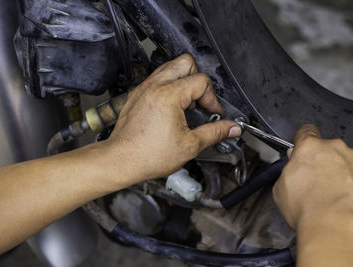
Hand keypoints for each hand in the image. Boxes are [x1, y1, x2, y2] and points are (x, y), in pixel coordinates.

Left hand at [105, 54, 241, 182]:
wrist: (120, 160)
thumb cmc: (147, 155)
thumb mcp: (189, 145)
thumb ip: (214, 133)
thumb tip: (231, 128)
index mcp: (169, 95)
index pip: (202, 81)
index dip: (213, 99)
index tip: (214, 114)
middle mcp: (155, 86)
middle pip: (186, 62)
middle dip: (198, 80)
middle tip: (200, 101)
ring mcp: (144, 88)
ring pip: (170, 67)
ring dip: (183, 81)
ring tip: (186, 104)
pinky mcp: (137, 94)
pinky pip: (157, 78)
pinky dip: (168, 86)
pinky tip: (171, 106)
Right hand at [273, 124, 352, 228]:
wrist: (333, 224)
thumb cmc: (307, 207)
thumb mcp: (280, 188)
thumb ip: (288, 171)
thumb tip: (293, 169)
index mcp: (309, 147)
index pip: (306, 131)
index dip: (303, 140)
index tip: (303, 150)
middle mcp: (334, 147)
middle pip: (327, 149)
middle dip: (322, 161)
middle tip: (316, 182)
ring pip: (346, 161)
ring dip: (341, 172)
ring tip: (333, 194)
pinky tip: (348, 198)